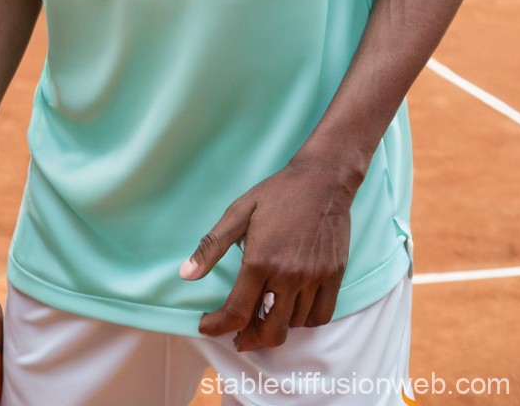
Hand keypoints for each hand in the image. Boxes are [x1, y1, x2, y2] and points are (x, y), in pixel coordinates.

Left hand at [179, 154, 354, 350]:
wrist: (322, 179)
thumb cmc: (277, 193)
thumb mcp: (238, 212)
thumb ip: (211, 246)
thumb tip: (185, 274)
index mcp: (260, 260)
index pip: (236, 313)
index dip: (218, 326)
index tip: (207, 325)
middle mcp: (288, 275)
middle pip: (268, 330)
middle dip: (248, 339)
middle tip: (239, 336)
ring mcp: (313, 278)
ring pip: (293, 324)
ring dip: (276, 325)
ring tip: (265, 314)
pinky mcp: (333, 276)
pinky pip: (319, 316)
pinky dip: (304, 320)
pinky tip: (292, 308)